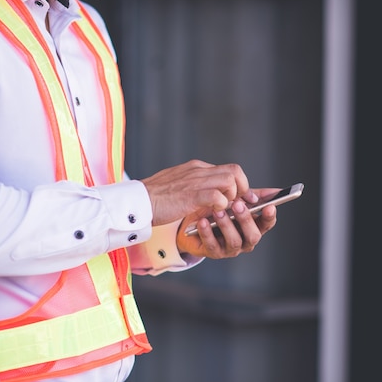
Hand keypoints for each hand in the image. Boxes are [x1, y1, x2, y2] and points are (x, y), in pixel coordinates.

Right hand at [140, 159, 257, 225]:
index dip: (241, 184)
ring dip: (232, 197)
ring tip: (224, 209)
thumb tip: (216, 197)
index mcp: (197, 168)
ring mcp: (195, 181)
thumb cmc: (156, 199)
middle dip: (243, 189)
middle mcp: (199, 171)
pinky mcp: (190, 195)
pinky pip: (217, 196)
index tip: (245, 197)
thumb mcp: (181, 187)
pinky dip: (221, 205)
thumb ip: (198, 187)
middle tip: (240, 204)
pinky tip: (214, 214)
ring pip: (230, 181)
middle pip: (235, 171)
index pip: (229, 169)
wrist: (136, 202)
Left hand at [176, 188, 278, 258]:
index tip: (270, 206)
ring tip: (218, 212)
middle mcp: (245, 241)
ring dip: (227, 225)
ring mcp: (230, 249)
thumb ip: (253, 196)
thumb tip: (275, 191)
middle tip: (238, 204)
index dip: (269, 217)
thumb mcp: (236, 201)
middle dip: (246, 220)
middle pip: (253, 236)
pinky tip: (203, 222)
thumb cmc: (218, 211)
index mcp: (253, 227)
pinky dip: (208, 233)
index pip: (267, 224)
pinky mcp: (214, 252)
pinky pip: (212, 245)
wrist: (193, 222)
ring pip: (234, 241)